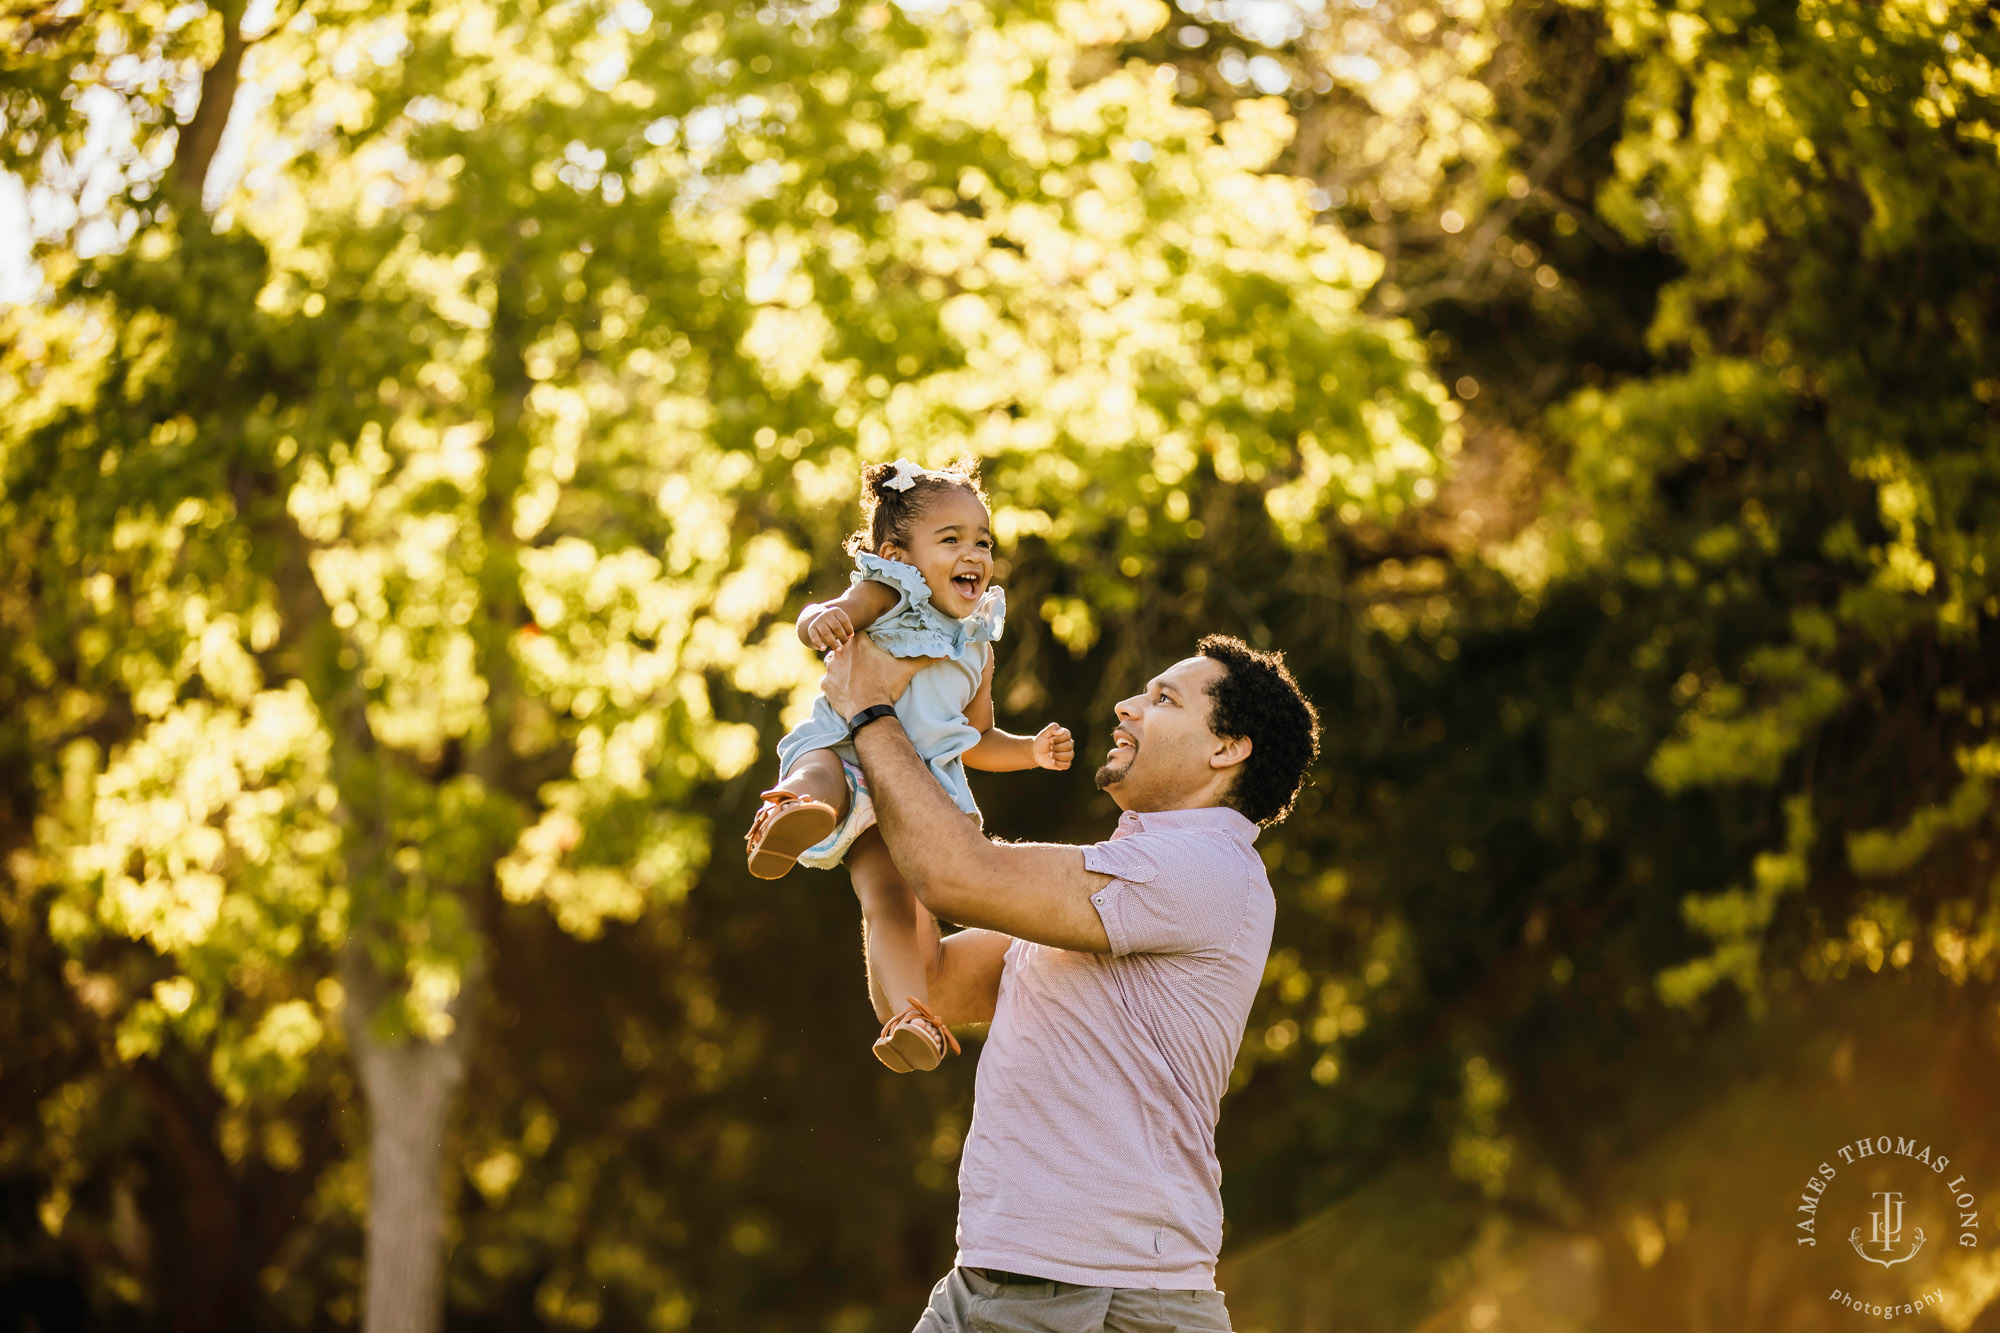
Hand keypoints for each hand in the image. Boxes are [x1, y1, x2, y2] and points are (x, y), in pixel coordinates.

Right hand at [805, 605, 855, 651]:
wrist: (819, 622)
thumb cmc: (835, 625)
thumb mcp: (841, 623)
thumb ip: (846, 629)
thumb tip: (850, 636)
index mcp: (835, 611)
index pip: (844, 620)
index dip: (849, 629)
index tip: (850, 636)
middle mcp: (826, 614)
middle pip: (836, 627)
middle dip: (842, 637)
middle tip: (845, 644)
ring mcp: (818, 621)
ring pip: (827, 633)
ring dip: (834, 643)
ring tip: (839, 650)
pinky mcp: (811, 629)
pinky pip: (814, 637)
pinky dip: (819, 643)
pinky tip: (823, 649)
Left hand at [821, 634, 936, 717]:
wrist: (869, 711)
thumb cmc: (886, 686)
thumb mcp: (906, 670)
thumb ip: (924, 658)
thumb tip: (946, 653)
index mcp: (858, 642)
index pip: (858, 635)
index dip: (863, 643)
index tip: (869, 651)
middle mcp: (840, 651)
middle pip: (845, 647)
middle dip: (852, 655)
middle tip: (863, 667)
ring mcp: (830, 668)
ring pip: (834, 663)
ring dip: (842, 669)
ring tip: (855, 679)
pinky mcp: (825, 684)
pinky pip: (829, 681)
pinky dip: (836, 685)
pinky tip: (847, 690)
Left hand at [1033, 722, 1073, 770]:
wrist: (1036, 752)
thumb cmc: (1042, 741)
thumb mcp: (1045, 733)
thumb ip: (1052, 728)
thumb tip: (1061, 731)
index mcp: (1065, 735)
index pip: (1067, 735)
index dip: (1058, 738)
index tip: (1050, 740)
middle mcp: (1069, 744)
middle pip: (1069, 746)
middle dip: (1057, 747)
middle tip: (1050, 747)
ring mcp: (1068, 754)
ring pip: (1070, 756)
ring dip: (1058, 755)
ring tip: (1050, 754)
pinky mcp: (1065, 763)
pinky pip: (1067, 765)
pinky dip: (1059, 764)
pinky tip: (1052, 761)